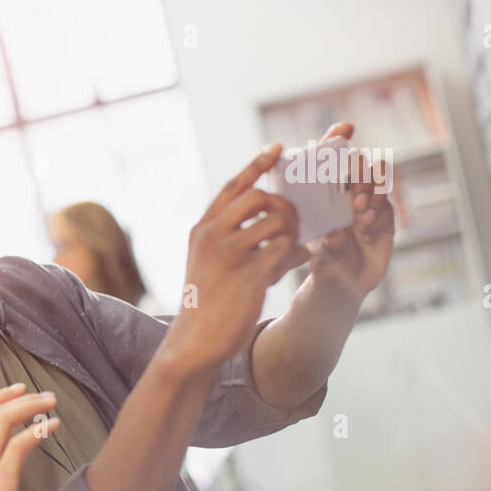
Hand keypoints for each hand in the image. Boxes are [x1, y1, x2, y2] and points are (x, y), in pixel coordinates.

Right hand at [166, 146, 309, 373]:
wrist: (195, 341)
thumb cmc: (207, 304)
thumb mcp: (212, 265)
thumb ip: (241, 245)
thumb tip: (288, 237)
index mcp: (202, 230)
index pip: (231, 188)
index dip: (255, 166)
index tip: (275, 150)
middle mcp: (212, 236)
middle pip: (257, 197)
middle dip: (282, 204)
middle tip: (291, 221)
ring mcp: (229, 254)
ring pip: (276, 222)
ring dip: (291, 232)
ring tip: (290, 249)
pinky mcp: (248, 275)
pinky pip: (284, 250)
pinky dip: (294, 254)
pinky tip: (294, 262)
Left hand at [305, 121, 395, 298]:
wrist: (345, 286)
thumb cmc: (322, 264)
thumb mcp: (317, 254)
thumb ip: (326, 244)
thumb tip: (333, 234)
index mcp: (324, 193)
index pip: (331, 160)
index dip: (337, 140)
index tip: (345, 129)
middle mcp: (346, 193)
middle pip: (360, 165)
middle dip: (361, 174)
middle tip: (355, 197)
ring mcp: (368, 204)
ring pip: (378, 181)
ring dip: (373, 192)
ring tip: (361, 215)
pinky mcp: (385, 219)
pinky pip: (388, 206)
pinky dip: (380, 214)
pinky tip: (370, 230)